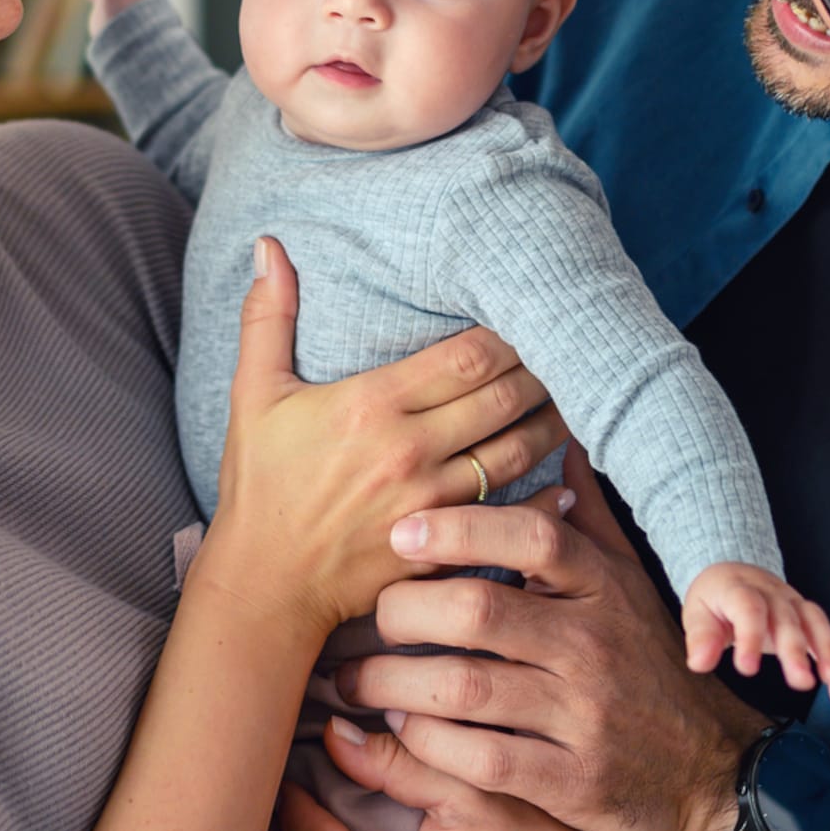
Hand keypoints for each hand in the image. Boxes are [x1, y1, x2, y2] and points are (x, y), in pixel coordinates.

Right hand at [194, 239, 552, 642]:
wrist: (265, 585)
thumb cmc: (259, 485)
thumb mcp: (254, 395)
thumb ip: (268, 317)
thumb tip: (268, 246)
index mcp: (371, 406)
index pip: (465, 357)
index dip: (506, 333)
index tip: (525, 315)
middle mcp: (410, 451)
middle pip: (501, 397)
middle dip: (541, 367)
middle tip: (567, 347)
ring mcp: (432, 503)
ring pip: (516, 451)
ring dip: (552, 420)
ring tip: (575, 395)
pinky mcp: (443, 544)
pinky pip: (512, 512)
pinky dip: (547, 490)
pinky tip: (569, 472)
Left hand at [335, 444, 764, 830]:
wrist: (709, 767)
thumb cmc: (643, 657)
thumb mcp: (626, 579)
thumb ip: (584, 514)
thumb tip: (556, 435)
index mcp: (600, 585)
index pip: (531, 536)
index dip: (460, 527)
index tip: (400, 531)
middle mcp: (593, 645)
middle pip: (479, 610)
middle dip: (404, 611)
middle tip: (367, 617)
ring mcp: (584, 716)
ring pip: (466, 689)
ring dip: (394, 682)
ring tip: (355, 678)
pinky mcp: (573, 782)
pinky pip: (481, 760)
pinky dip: (427, 742)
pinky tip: (401, 726)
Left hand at [683, 561, 829, 706]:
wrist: (733, 574)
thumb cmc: (715, 599)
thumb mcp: (697, 612)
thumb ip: (701, 636)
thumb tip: (699, 662)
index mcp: (739, 587)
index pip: (748, 608)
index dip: (750, 637)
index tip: (746, 668)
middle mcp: (771, 592)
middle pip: (787, 618)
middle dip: (795, 650)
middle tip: (800, 682)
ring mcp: (793, 602)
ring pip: (815, 624)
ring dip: (829, 655)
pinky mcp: (807, 617)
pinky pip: (826, 637)